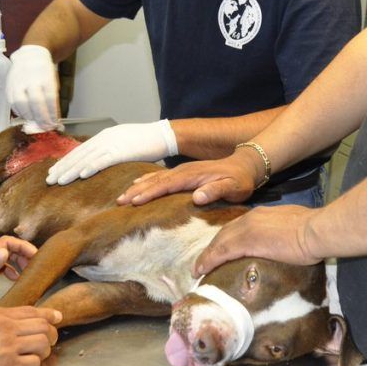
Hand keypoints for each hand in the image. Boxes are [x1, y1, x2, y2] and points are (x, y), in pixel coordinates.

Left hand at [0, 236, 36, 314]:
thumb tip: (4, 252)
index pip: (6, 242)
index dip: (22, 246)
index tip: (35, 256)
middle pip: (8, 248)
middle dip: (23, 253)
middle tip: (35, 266)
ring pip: (5, 258)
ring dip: (18, 261)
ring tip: (28, 272)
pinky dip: (9, 271)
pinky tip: (14, 279)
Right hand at [0, 306, 60, 365]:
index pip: (31, 311)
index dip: (47, 314)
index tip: (57, 317)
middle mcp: (8, 328)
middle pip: (42, 326)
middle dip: (51, 333)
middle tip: (50, 340)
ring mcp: (10, 347)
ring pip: (43, 344)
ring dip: (45, 350)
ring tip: (39, 355)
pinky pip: (33, 364)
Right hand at [7, 45, 61, 131]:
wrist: (30, 56)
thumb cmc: (44, 72)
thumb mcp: (53, 83)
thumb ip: (53, 100)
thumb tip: (54, 120)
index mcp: (45, 77)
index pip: (50, 98)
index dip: (52, 113)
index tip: (54, 123)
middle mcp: (31, 79)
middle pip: (35, 102)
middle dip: (41, 118)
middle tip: (45, 127)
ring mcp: (18, 82)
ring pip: (21, 104)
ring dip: (29, 117)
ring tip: (36, 122)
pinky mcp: (9, 86)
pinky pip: (12, 103)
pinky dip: (19, 112)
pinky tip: (26, 115)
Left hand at [46, 120, 178, 184]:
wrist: (164, 135)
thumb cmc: (147, 142)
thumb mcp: (124, 144)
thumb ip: (111, 150)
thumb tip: (101, 161)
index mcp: (104, 137)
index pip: (80, 150)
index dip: (66, 161)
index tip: (54, 171)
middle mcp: (104, 138)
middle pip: (78, 154)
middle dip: (62, 167)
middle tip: (48, 179)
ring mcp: (112, 144)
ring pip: (86, 159)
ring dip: (70, 171)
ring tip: (58, 181)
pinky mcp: (121, 151)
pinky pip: (101, 161)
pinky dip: (89, 168)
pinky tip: (79, 176)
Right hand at [116, 147, 259, 205]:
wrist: (246, 164)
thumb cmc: (241, 180)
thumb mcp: (234, 187)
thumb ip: (216, 191)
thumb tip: (197, 197)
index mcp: (193, 176)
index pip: (167, 185)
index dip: (150, 193)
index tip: (135, 202)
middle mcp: (184, 171)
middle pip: (156, 181)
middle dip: (137, 191)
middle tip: (120, 201)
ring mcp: (183, 170)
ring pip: (156, 178)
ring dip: (138, 186)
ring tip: (122, 195)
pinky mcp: (184, 172)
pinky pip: (161, 176)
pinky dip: (147, 179)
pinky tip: (138, 183)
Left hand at [193, 205, 321, 276]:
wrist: (316, 230)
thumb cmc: (314, 232)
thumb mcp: (294, 228)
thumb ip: (283, 235)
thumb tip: (285, 245)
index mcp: (262, 214)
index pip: (238, 227)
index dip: (226, 239)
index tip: (220, 251)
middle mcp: (251, 218)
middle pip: (225, 233)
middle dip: (213, 247)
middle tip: (204, 262)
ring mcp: (247, 228)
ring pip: (219, 242)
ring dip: (207, 256)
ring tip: (199, 269)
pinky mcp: (246, 241)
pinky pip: (221, 252)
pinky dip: (209, 261)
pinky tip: (201, 270)